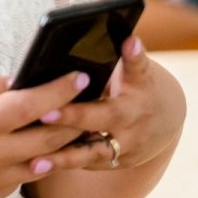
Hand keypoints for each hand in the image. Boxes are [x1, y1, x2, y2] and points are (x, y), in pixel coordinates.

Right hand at [0, 71, 120, 197]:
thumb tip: (17, 82)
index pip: (30, 105)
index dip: (59, 90)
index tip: (79, 78)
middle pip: (47, 139)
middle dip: (73, 119)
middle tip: (87, 104)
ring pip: (41, 163)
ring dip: (60, 146)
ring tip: (74, 128)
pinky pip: (20, 178)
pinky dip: (32, 163)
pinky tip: (36, 148)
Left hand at [30, 37, 185, 173]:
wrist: (162, 123)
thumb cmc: (138, 87)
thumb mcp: (138, 69)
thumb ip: (129, 56)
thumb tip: (120, 33)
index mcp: (140, 88)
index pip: (137, 69)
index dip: (133, 56)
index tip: (128, 41)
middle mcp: (134, 120)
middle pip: (102, 117)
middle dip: (74, 116)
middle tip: (44, 113)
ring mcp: (125, 146)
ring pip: (92, 152)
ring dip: (64, 157)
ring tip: (36, 160)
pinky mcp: (114, 162)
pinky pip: (85, 163)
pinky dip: (62, 164)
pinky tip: (35, 164)